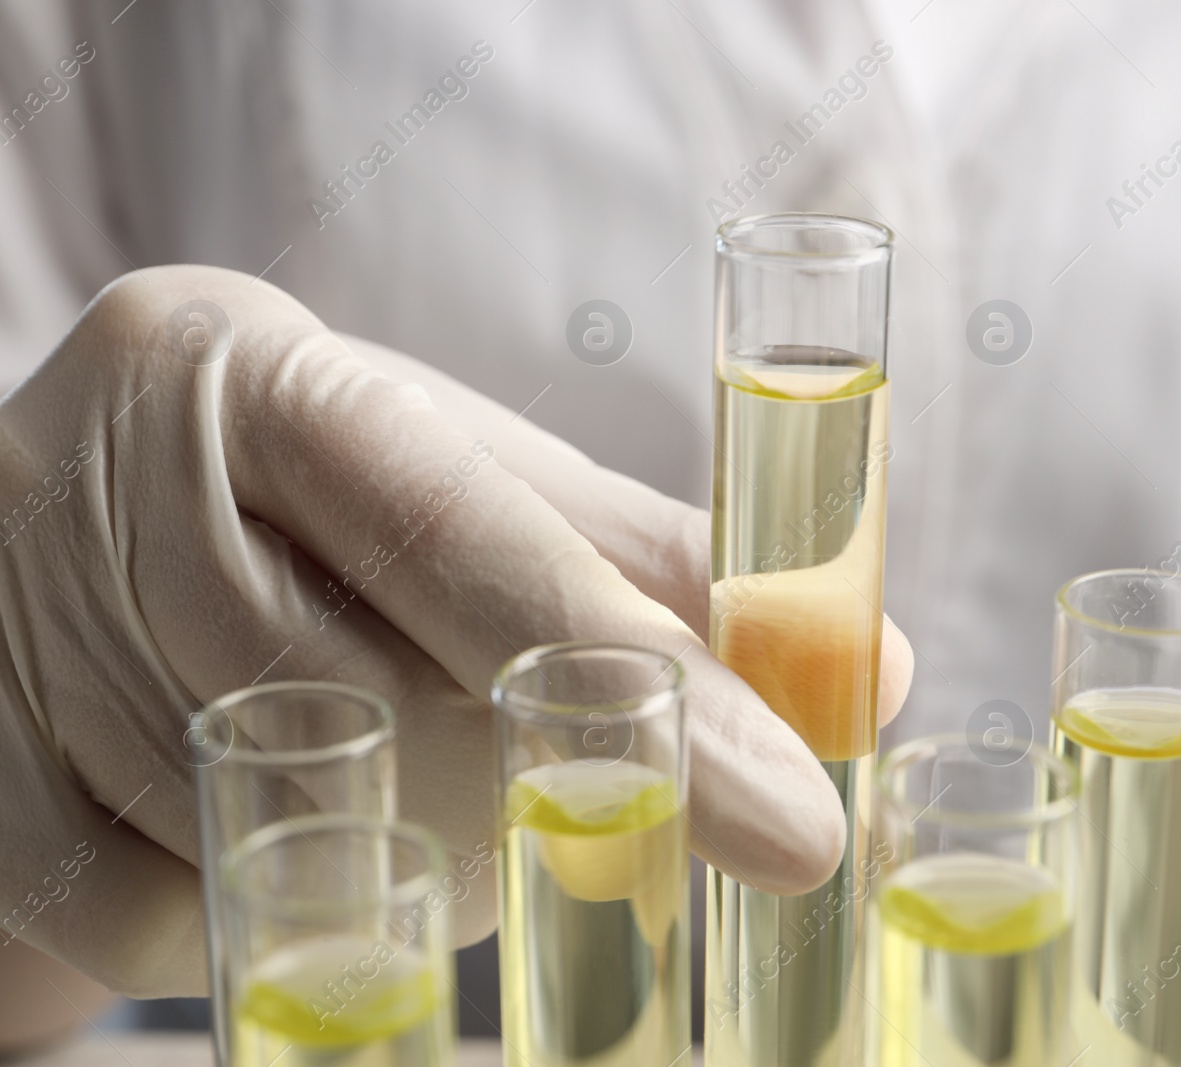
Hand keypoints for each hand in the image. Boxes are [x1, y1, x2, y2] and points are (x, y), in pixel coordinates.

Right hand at [0, 265, 911, 995]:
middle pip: (398, 713)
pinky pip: (183, 921)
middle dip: (534, 786)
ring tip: (428, 777)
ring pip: (311, 832)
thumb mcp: (467, 491)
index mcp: (261, 377)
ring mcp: (18, 643)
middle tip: (582, 786)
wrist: (48, 542)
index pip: (475, 543)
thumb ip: (653, 571)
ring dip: (430, 851)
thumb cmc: (305, 507)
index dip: (647, 689)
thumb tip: (864, 672)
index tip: (799, 825)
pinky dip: (294, 907)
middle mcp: (115, 483)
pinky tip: (307, 829)